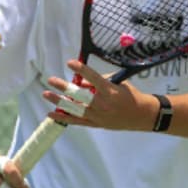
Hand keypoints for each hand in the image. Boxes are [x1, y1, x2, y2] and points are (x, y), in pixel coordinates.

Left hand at [42, 59, 157, 131]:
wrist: (141, 115)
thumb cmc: (131, 95)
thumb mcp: (119, 83)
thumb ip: (99, 81)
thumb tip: (81, 81)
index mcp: (110, 91)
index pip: (93, 78)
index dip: (81, 70)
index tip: (70, 63)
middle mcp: (102, 104)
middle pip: (79, 95)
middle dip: (64, 87)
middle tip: (51, 80)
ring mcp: (98, 115)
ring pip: (74, 108)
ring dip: (59, 101)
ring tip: (46, 94)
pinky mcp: (95, 124)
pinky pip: (76, 122)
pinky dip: (63, 118)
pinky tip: (51, 113)